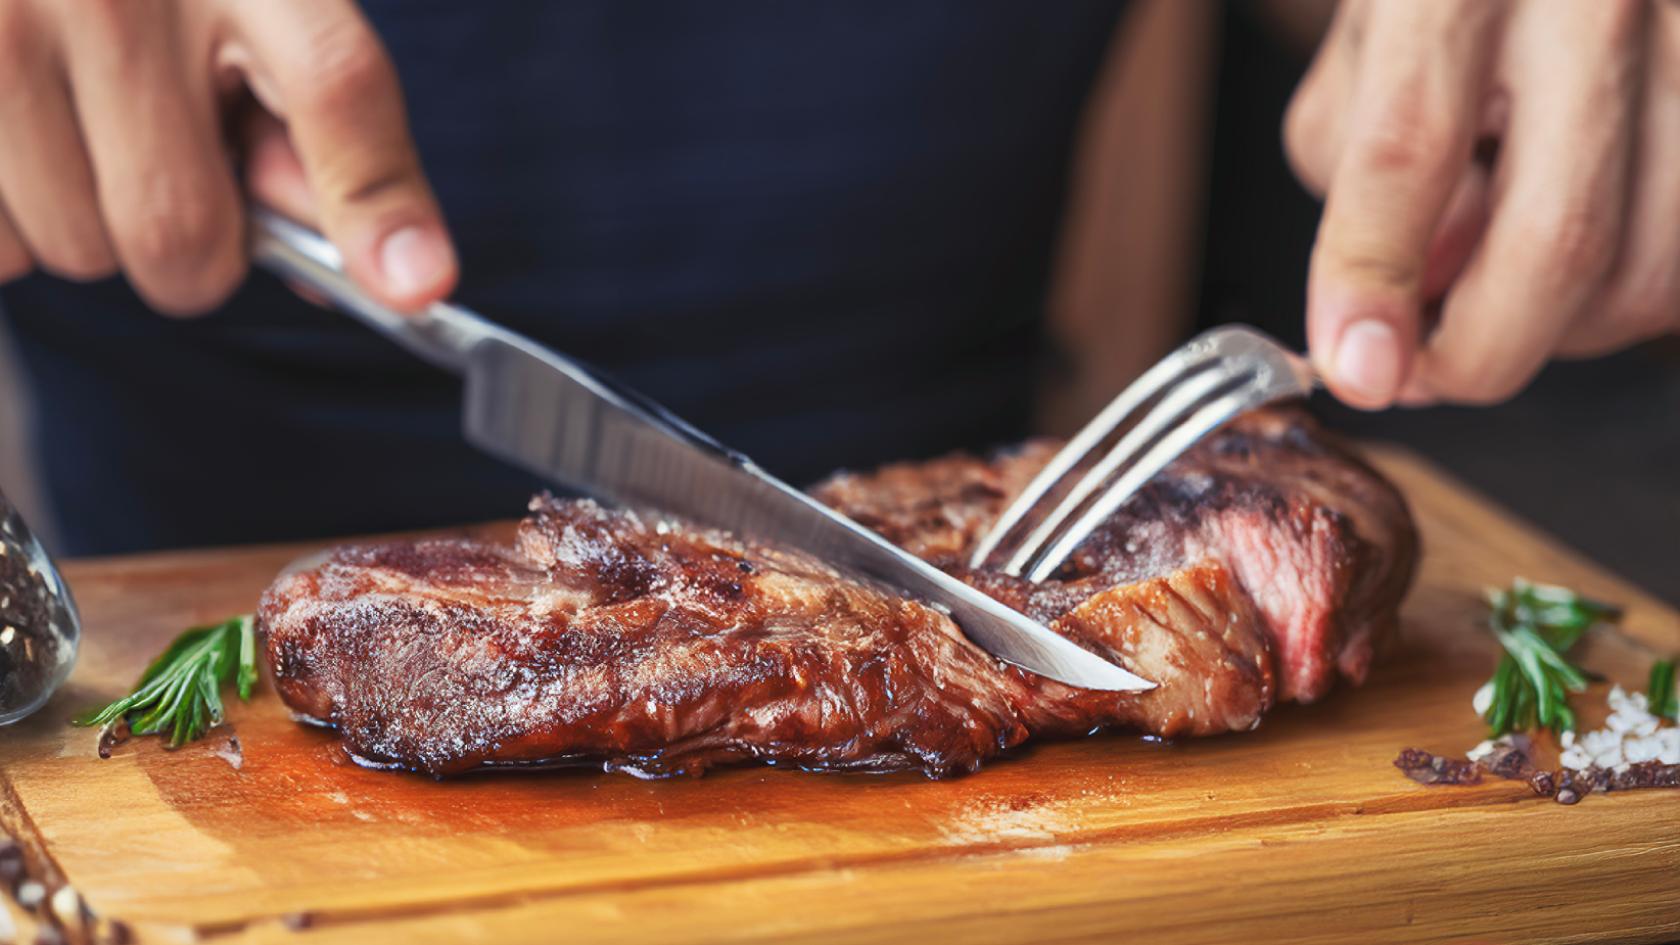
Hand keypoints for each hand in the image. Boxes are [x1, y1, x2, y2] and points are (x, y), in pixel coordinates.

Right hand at [0, 0, 454, 314]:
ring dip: (90, 231)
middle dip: (193, 252)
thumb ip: (316, 129)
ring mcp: (2, 19)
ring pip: (77, 250)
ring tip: (78, 130)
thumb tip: (387, 272)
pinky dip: (12, 229)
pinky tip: (20, 137)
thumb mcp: (257, 10)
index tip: (415, 289)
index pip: (335, 87)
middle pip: (180, 231)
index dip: (376, 201)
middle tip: (173, 177)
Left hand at [1284, 0, 1678, 407]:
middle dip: (1479, 352)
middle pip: (1561, 238)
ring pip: (1651, 269)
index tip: (1357, 372)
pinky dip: (1627, 290)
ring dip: (1562, 326)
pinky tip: (1579, 249)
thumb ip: (1361, 179)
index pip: (1408, 152)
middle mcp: (1597, 2)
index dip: (1374, 282)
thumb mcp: (1368, 46)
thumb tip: (1401, 315)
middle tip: (1421, 372)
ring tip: (1503, 282)